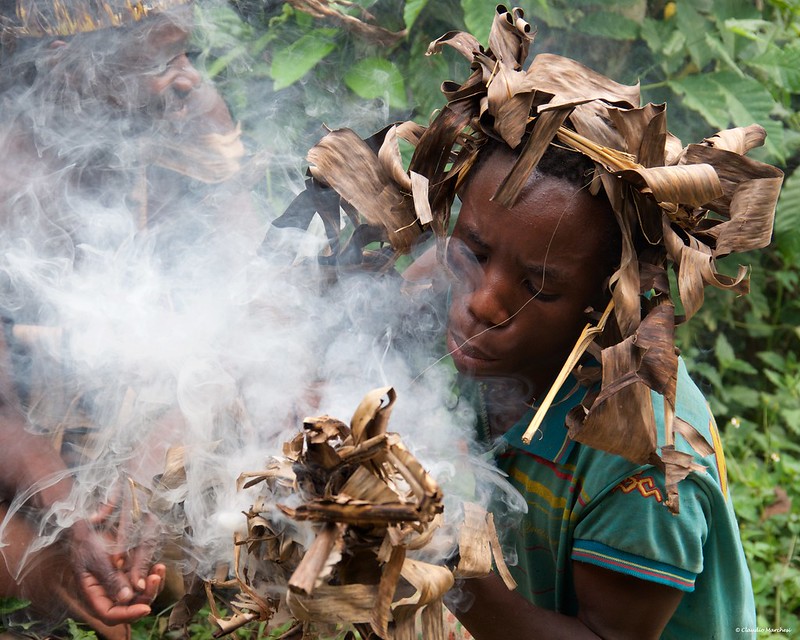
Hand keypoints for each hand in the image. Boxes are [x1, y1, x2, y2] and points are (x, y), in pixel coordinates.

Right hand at [68, 506, 165, 624]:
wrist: (87, 522)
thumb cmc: (85, 540)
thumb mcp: (95, 558)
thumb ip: (109, 579)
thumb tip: (126, 598)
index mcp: (93, 593)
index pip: (110, 614)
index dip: (128, 614)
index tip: (145, 608)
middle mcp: (108, 591)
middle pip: (129, 605)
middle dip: (146, 596)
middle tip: (155, 579)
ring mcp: (119, 581)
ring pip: (139, 594)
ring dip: (152, 585)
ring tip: (159, 570)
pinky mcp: (129, 570)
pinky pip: (143, 579)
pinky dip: (152, 574)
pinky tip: (159, 566)